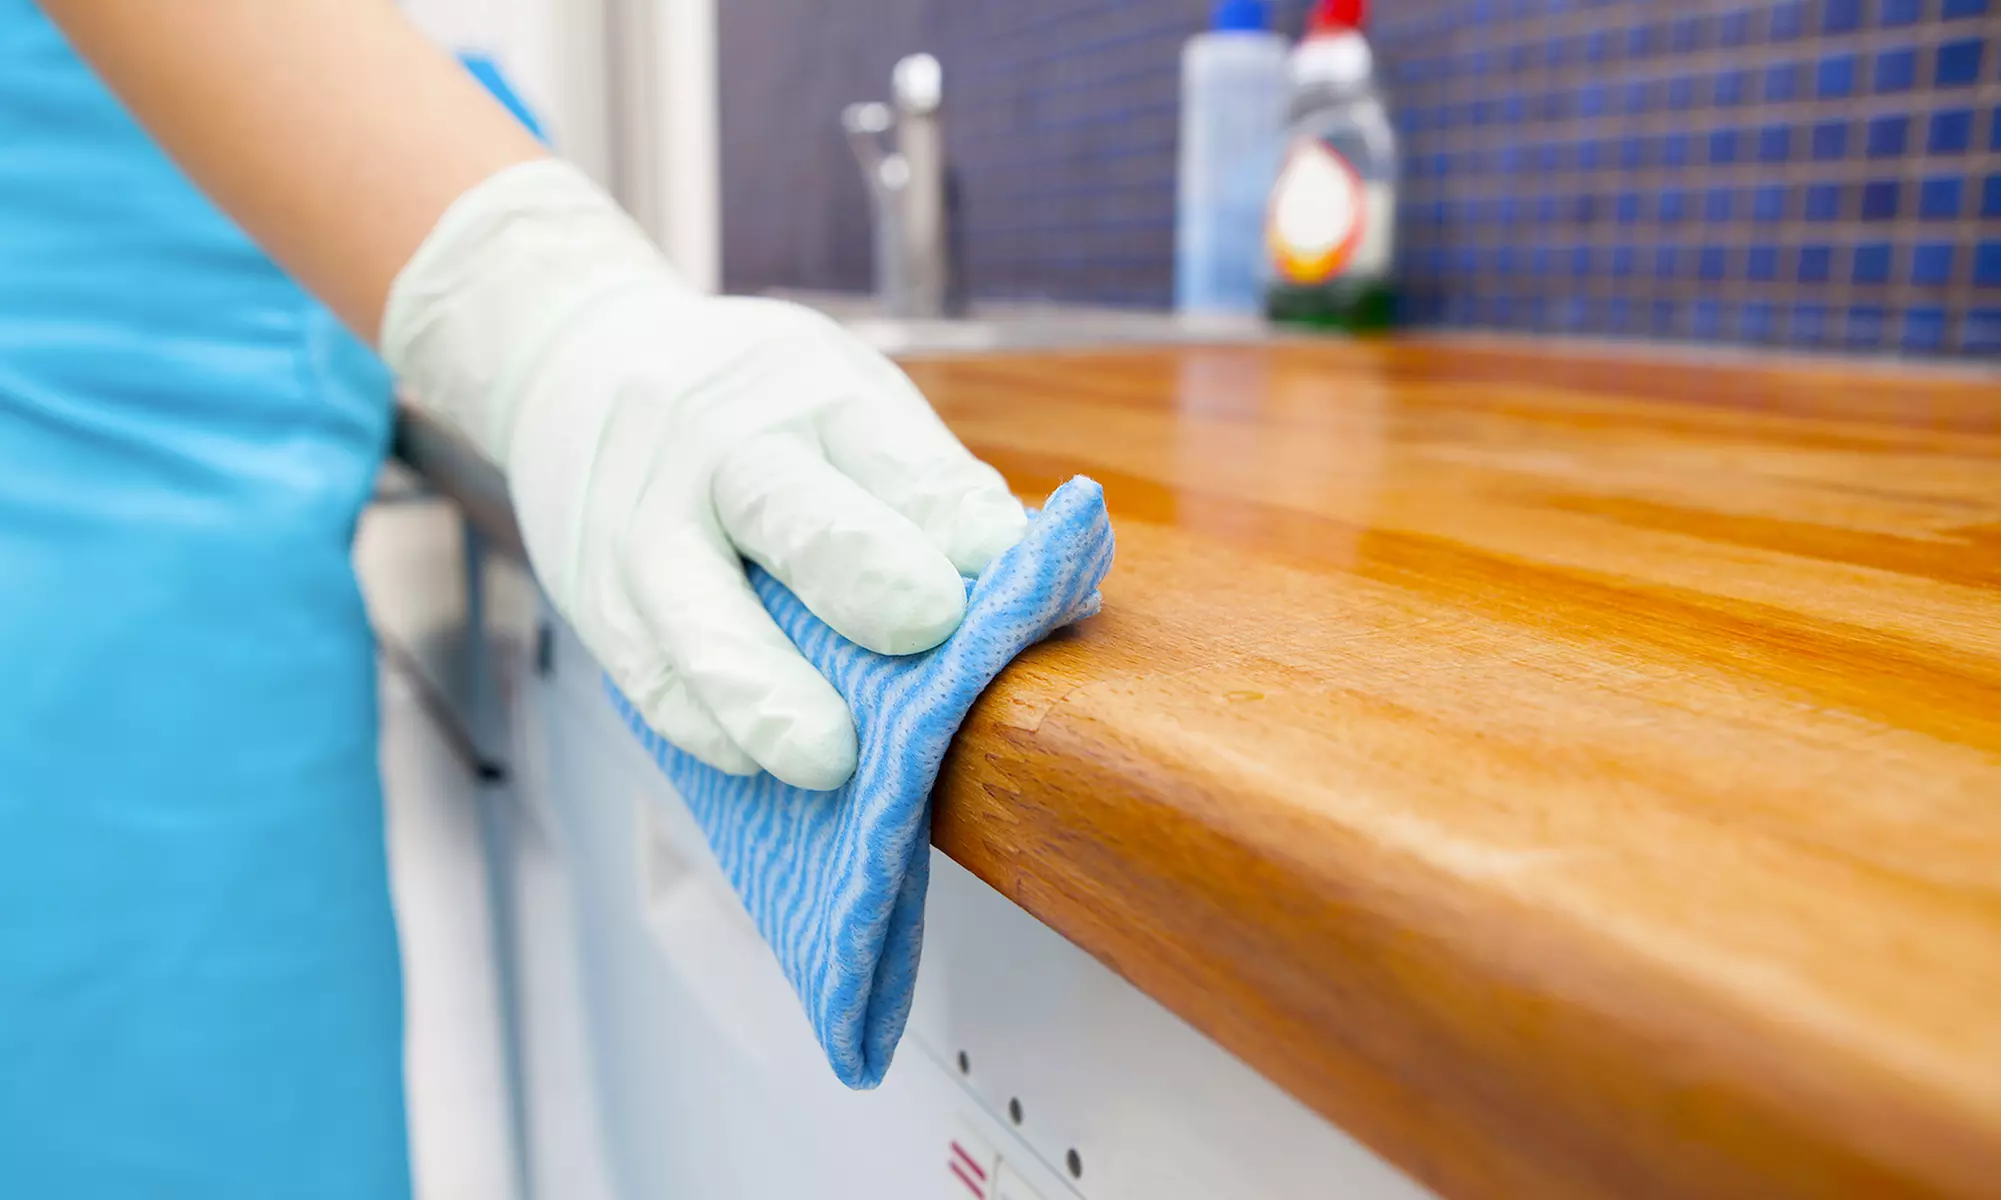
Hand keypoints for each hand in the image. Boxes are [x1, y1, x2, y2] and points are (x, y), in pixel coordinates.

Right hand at [383, 161, 1025, 789]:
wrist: (570, 361)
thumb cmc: (753, 402)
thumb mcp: (840, 391)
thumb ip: (923, 483)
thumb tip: (1036, 579)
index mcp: (812, 394)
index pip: (893, 457)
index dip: (952, 515)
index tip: (1005, 562)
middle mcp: (723, 450)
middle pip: (791, 514)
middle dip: (863, 573)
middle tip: (928, 627)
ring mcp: (647, 526)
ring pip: (698, 615)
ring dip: (765, 691)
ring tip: (828, 760)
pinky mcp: (594, 597)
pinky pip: (646, 673)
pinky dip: (701, 722)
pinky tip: (750, 761)